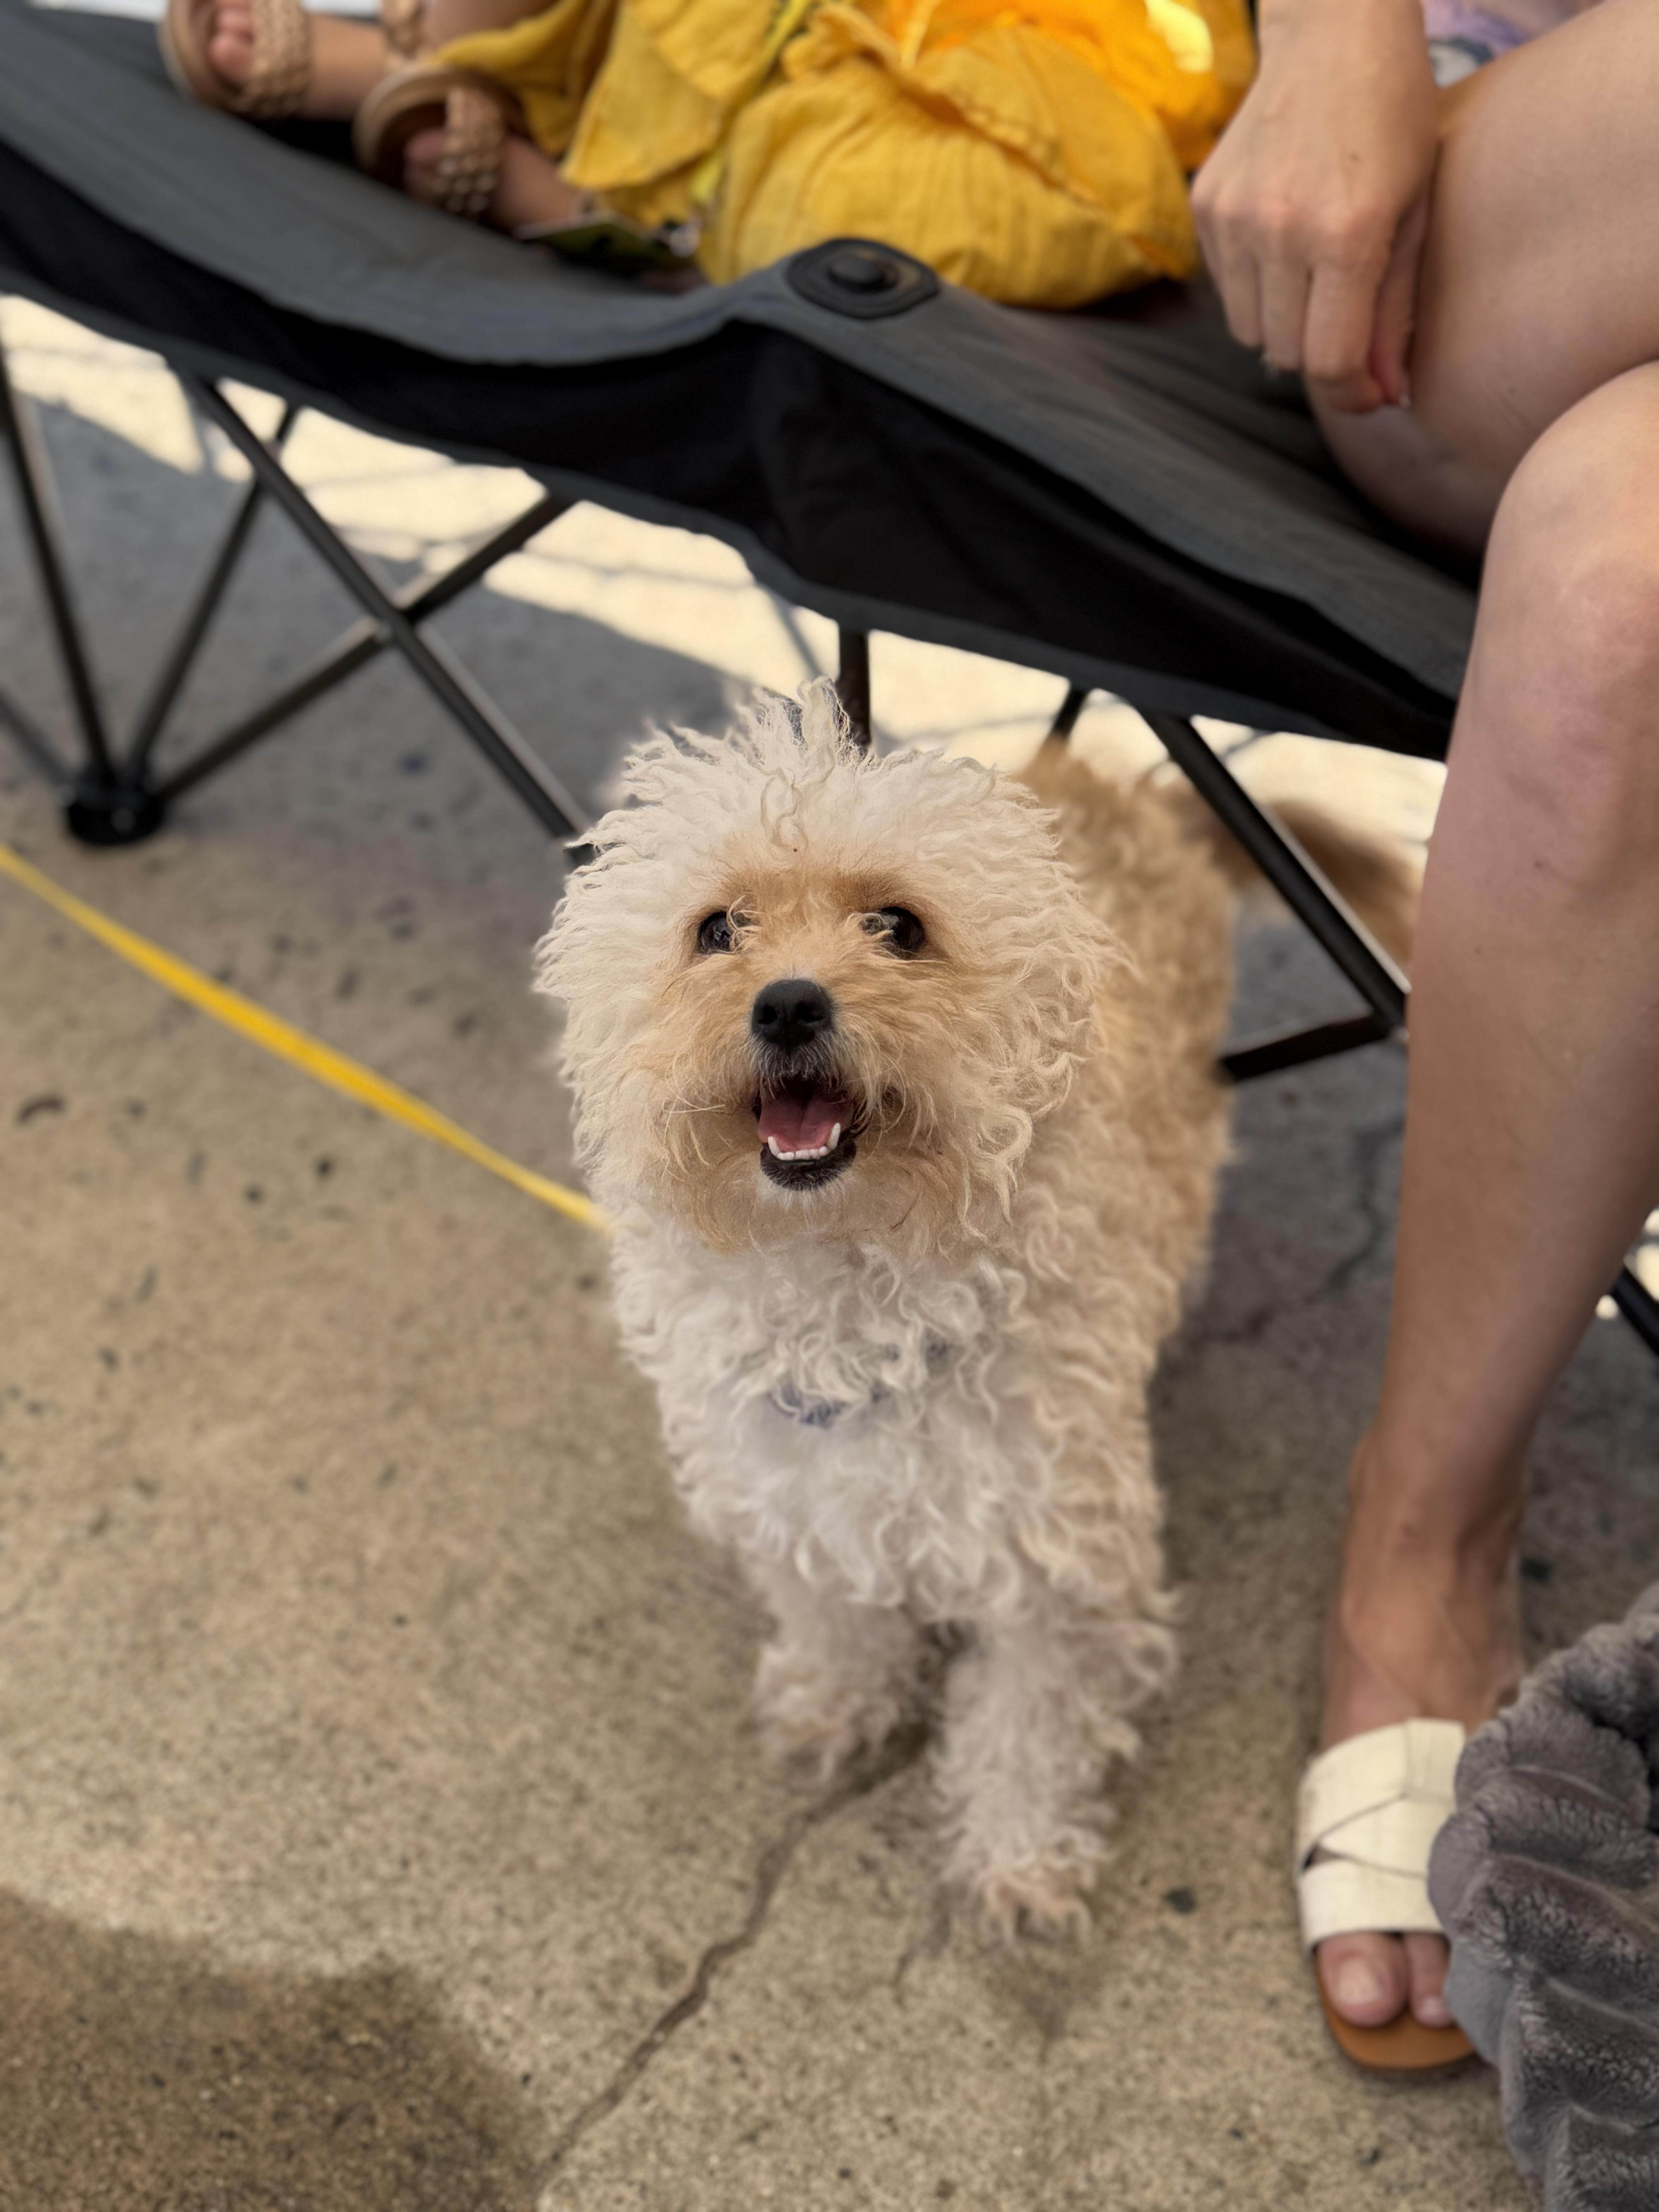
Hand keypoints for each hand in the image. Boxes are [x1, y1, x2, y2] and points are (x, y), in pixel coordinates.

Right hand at [1192, 0, 1439, 412]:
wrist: (1333, 29)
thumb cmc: (1393, 115)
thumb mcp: (1417, 211)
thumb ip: (1397, 311)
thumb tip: (1386, 395)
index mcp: (1346, 234)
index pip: (1328, 361)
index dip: (1351, 393)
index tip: (1370, 393)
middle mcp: (1281, 230)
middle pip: (1286, 354)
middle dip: (1320, 353)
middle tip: (1349, 324)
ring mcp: (1235, 218)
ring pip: (1250, 331)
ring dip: (1284, 324)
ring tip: (1315, 276)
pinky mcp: (1207, 206)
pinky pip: (1226, 290)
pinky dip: (1256, 288)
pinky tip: (1284, 241)